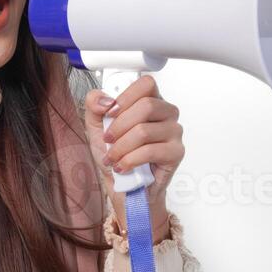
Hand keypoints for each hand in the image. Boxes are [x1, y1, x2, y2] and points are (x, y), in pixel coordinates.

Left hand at [81, 75, 185, 244]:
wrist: (123, 187)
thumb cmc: (116, 155)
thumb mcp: (96, 127)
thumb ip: (94, 105)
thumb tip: (104, 100)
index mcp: (150, 101)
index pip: (146, 84)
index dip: (126, 97)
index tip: (110, 113)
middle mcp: (166, 114)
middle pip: (147, 106)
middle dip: (119, 126)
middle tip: (108, 140)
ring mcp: (174, 132)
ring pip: (145, 130)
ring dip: (121, 147)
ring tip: (113, 158)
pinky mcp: (176, 153)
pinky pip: (151, 151)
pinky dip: (130, 160)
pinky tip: (123, 166)